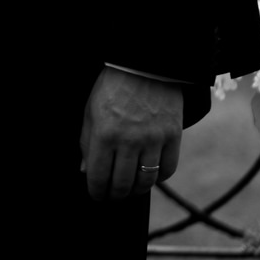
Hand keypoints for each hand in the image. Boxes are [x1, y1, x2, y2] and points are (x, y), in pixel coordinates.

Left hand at [79, 66, 182, 202]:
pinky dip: (158, 178)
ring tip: (130, 188)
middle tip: (113, 195)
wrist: (145, 64)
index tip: (97, 195)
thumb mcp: (90, 112)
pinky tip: (150, 174)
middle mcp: (129, 139)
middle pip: (122, 185)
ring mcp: (154, 138)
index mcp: (104, 134)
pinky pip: (167, 169)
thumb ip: (87, 143)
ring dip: (136, 190)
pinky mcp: (173, 135)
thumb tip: (86, 172)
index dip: (96, 192)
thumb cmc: (112, 87)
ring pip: (145, 182)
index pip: (98, 177)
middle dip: (115, 195)